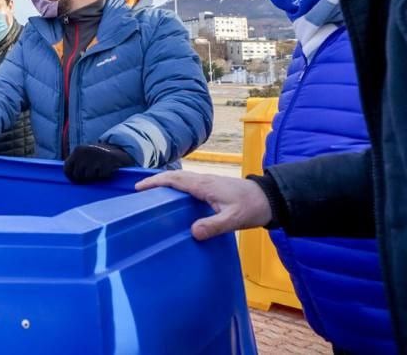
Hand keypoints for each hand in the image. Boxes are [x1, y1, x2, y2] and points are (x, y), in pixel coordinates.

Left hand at [64, 144, 134, 182]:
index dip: (70, 177)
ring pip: (89, 176)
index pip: (67, 168)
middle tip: (92, 173)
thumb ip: (76, 164)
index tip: (76, 180)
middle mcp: (86, 151)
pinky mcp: (109, 160)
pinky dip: (105, 175)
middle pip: (78, 175)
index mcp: (78, 150)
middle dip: (84, 178)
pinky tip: (107, 169)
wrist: (118, 149)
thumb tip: (70, 178)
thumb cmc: (97, 156)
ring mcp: (97, 155)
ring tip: (99, 169)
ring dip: (95, 177)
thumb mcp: (85, 156)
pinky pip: (102, 176)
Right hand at [135, 171, 272, 240]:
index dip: (156, 182)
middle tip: (140, 191)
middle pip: (174, 177)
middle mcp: (203, 181)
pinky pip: (188, 184)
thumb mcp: (233, 219)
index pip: (174, 180)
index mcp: (204, 186)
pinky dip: (176, 187)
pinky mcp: (212, 187)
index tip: (139, 188)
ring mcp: (208, 183)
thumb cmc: (251, 208)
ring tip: (153, 194)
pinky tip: (175, 198)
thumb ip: (213, 225)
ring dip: (165, 183)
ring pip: (181, 179)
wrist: (269, 199)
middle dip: (156, 182)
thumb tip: (192, 232)